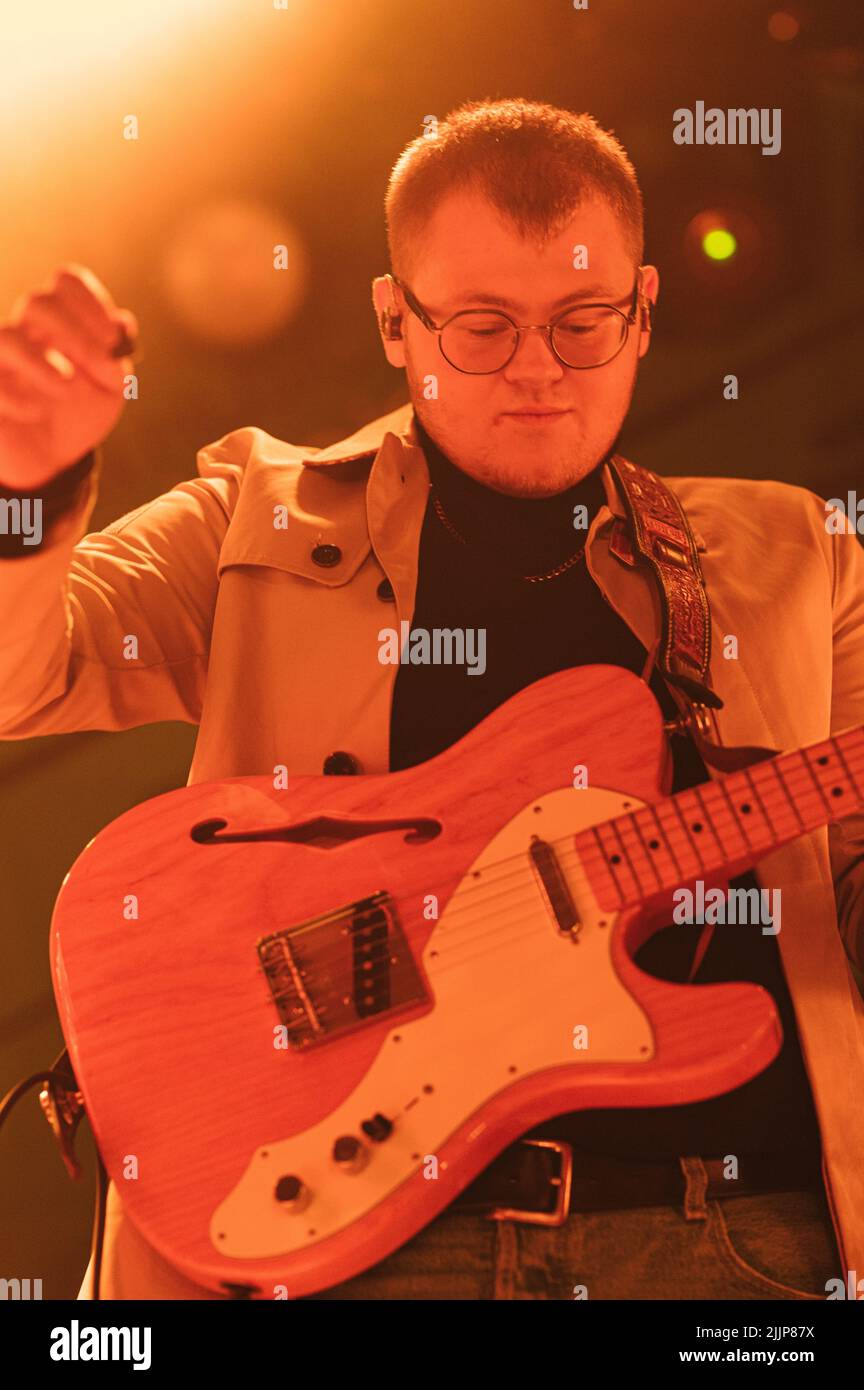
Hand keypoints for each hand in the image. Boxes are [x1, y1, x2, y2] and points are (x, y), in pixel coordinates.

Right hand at [0, 263, 137, 489]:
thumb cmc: (79, 415)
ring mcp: (0, 362)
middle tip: (101, 365)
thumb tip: (122, 323)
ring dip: (44, 363)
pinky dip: (18, 398)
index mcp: (57, 324)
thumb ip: (116, 357)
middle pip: (37, 302)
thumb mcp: (110, 389)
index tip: (113, 338)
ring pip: (6, 337)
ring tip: (68, 388)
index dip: (91, 302)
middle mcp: (25, 334)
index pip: (65, 282)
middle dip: (75, 333)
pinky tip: (37, 413)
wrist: (54, 460)